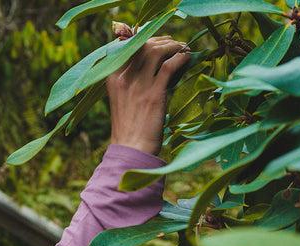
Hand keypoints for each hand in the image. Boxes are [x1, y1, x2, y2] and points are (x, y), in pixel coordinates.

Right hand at [106, 36, 189, 155]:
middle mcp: (123, 79)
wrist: (130, 151)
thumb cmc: (128, 129)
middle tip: (174, 45)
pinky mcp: (154, 95)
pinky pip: (169, 66)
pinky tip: (186, 59)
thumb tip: (148, 68)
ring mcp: (138, 86)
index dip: (147, 41)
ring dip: (173, 46)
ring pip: (156, 51)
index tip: (158, 44)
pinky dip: (180, 58)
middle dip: (162, 41)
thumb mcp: (122, 101)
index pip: (129, 47)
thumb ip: (130, 83)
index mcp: (112, 79)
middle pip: (144, 45)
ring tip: (182, 49)